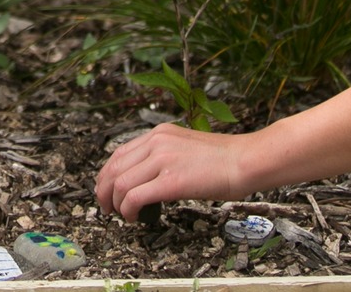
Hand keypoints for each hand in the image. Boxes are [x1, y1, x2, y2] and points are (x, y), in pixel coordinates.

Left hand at [95, 124, 253, 219]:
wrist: (246, 161)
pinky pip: (134, 197)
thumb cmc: (224, 160)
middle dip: (104, 190)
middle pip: (113, 167)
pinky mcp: (170, 181)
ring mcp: (162, 160)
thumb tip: (148, 176)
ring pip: (120, 183)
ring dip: (114, 203)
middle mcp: (157, 143)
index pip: (119, 152)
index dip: (107, 174)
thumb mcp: (186, 147)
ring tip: (120, 215)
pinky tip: (134, 217)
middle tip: (106, 206)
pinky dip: (127, 210)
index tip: (107, 189)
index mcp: (159, 133)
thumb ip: (165, 156)